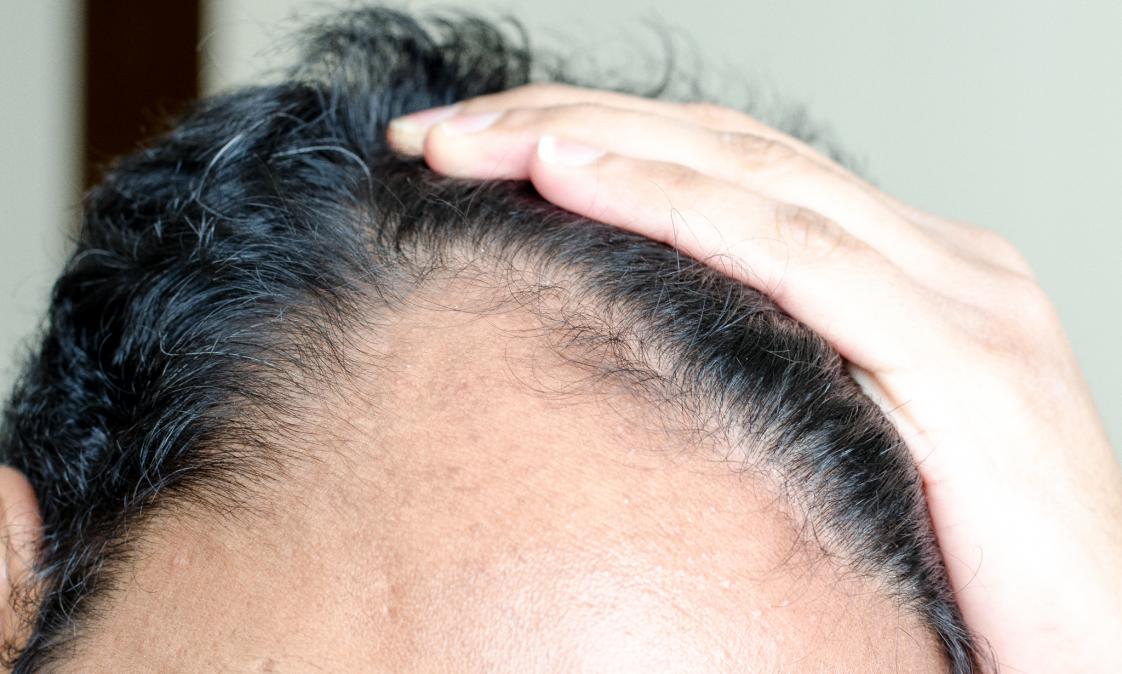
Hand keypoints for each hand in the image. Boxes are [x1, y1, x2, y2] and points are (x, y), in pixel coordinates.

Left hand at [386, 84, 1121, 672]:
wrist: (1098, 662)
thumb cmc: (965, 568)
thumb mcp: (845, 439)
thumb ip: (766, 368)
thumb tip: (629, 340)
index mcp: (903, 270)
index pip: (726, 172)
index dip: (596, 145)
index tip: (477, 152)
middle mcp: (934, 256)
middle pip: (722, 153)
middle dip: (566, 126)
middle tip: (441, 131)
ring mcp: (956, 293)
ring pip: (745, 178)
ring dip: (592, 146)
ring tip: (475, 141)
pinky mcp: (961, 354)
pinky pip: (790, 255)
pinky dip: (672, 205)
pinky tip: (571, 174)